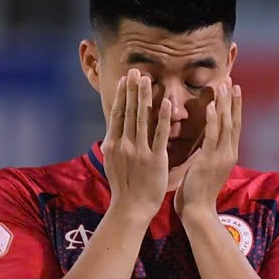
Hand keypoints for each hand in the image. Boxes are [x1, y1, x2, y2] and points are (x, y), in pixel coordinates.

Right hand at [98, 69, 174, 211]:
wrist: (131, 208)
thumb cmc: (124, 186)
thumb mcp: (113, 161)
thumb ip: (115, 143)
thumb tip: (114, 128)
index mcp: (113, 144)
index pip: (118, 114)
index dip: (122, 95)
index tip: (125, 79)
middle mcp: (124, 144)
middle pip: (129, 111)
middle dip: (132, 89)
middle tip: (136, 70)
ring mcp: (139, 151)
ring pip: (142, 119)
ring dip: (144, 97)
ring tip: (147, 79)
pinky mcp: (154, 159)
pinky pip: (159, 135)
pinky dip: (162, 118)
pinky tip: (166, 103)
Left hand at [176, 80, 240, 224]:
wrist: (198, 212)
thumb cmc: (197, 193)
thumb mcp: (205, 168)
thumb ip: (208, 153)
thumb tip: (206, 142)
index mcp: (227, 154)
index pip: (233, 125)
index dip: (234, 107)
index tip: (233, 89)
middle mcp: (228, 153)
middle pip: (233, 121)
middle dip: (232, 100)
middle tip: (232, 80)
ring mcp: (220, 157)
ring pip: (225, 125)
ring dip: (225, 104)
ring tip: (225, 86)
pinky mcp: (209, 161)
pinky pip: (212, 137)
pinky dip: (212, 121)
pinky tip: (210, 107)